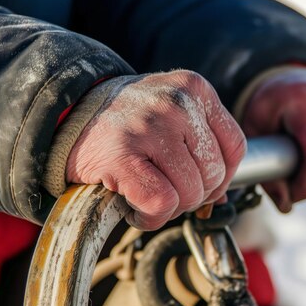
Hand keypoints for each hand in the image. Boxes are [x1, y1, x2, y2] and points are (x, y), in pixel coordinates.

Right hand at [66, 71, 246, 229]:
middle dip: (192, 195)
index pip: (236, 146)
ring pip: (190, 192)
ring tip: (145, 194)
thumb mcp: (172, 113)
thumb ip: (202, 143)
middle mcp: (177, 102)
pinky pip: (161, 203)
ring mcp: (149, 126)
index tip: (197, 182)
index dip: (221, 177)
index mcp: (195, 88)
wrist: (69, 115)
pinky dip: (149, 217)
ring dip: (169, 208)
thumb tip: (221, 195)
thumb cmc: (127, 122)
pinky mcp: (121, 154)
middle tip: (163, 189)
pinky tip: (133, 206)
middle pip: (214, 174)